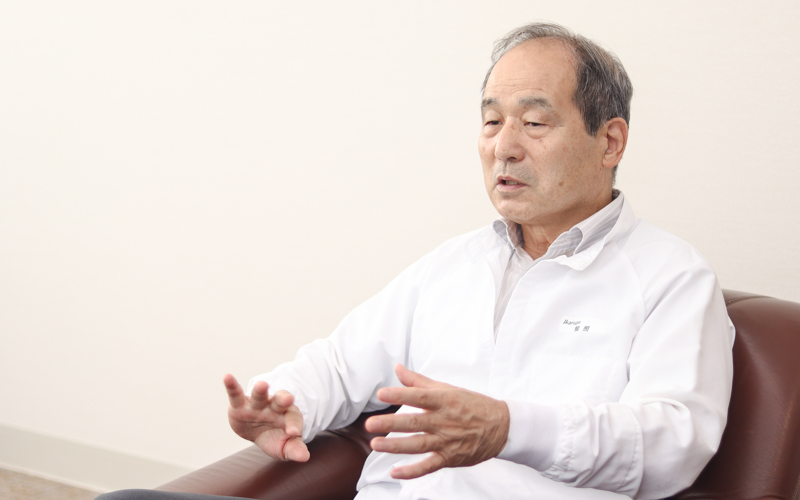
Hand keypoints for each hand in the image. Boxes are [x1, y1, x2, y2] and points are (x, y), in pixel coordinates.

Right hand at [224, 373, 309, 461]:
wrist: (259, 433)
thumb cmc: (276, 438)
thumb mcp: (285, 447)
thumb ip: (295, 449)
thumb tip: (304, 457)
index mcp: (287, 416)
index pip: (293, 418)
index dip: (294, 425)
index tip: (294, 433)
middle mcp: (274, 407)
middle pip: (280, 401)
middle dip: (283, 399)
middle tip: (287, 398)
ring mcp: (257, 405)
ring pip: (260, 396)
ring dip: (260, 390)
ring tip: (262, 385)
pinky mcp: (240, 405)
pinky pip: (236, 394)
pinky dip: (231, 386)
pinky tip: (227, 377)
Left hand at [364, 364, 508, 478]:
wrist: (502, 427)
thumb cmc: (472, 404)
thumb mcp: (448, 389)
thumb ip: (419, 381)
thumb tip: (397, 369)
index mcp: (444, 400)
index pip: (419, 397)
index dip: (400, 395)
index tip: (382, 394)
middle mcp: (444, 421)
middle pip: (415, 423)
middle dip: (391, 424)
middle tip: (370, 424)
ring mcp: (447, 441)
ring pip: (418, 445)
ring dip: (395, 446)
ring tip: (375, 444)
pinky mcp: (450, 458)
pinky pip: (429, 466)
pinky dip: (412, 471)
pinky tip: (395, 472)